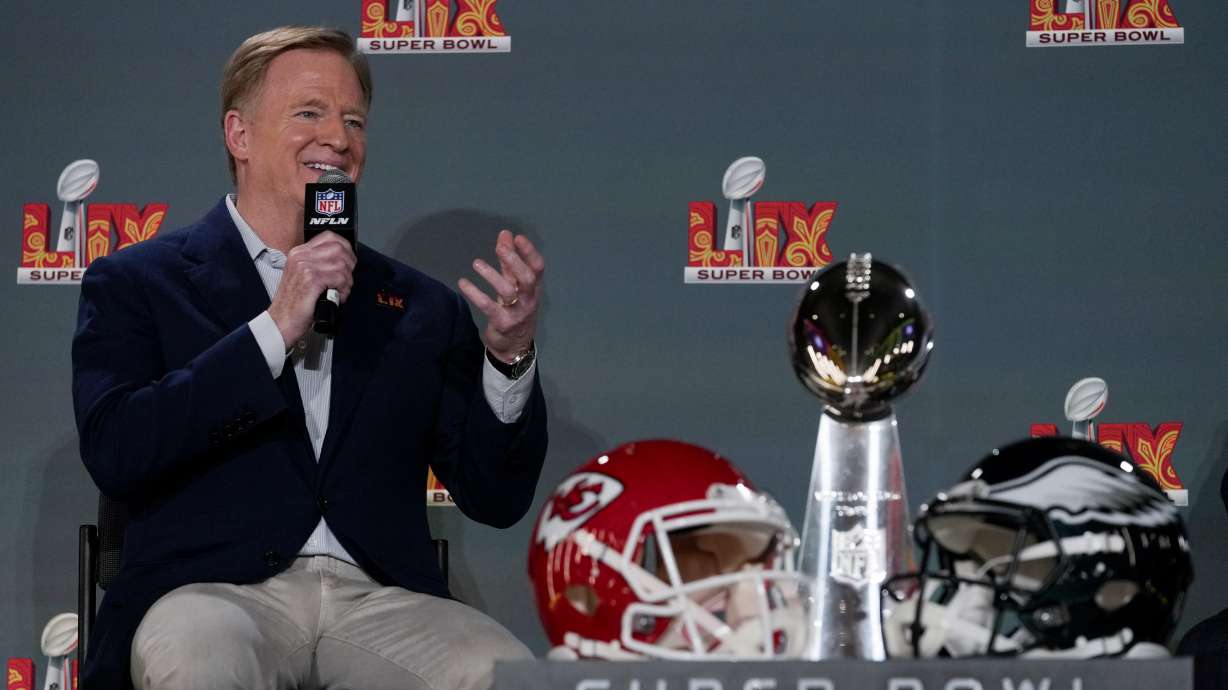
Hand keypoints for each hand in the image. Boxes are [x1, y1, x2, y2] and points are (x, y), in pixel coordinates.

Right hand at [268, 232, 356, 346]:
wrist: (281, 321)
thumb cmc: (294, 303)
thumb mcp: (302, 276)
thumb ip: (318, 264)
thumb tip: (343, 259)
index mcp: (298, 253)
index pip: (329, 236)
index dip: (345, 247)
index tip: (349, 260)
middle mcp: (301, 256)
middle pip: (339, 248)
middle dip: (349, 265)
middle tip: (346, 279)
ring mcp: (305, 267)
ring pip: (342, 264)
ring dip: (347, 281)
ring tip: (340, 291)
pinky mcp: (312, 280)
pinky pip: (340, 278)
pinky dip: (344, 290)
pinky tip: (337, 297)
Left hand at [457, 230, 544, 361]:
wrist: (515, 346)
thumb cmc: (515, 310)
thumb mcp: (515, 286)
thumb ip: (509, 262)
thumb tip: (505, 235)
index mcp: (534, 289)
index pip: (538, 268)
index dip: (530, 252)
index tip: (518, 237)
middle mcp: (529, 300)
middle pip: (526, 278)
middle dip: (514, 262)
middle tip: (500, 248)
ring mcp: (517, 313)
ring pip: (507, 292)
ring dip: (492, 276)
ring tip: (476, 263)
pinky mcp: (503, 323)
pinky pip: (488, 306)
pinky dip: (475, 294)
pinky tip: (463, 283)